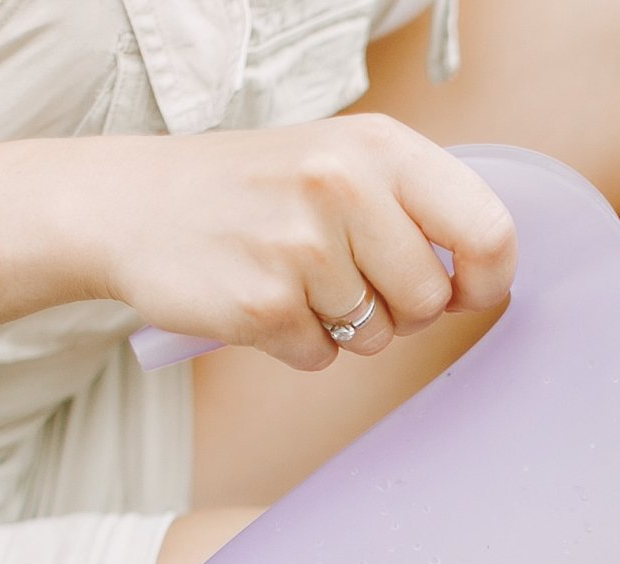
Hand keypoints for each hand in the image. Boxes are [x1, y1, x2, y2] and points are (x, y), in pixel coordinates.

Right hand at [76, 117, 514, 370]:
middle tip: (343, 274)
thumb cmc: (256, 191)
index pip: (489, 231)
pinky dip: (296, 343)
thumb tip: (488, 277)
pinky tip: (259, 295)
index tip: (465, 289)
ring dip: (343, 325)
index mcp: (380, 148)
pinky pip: (322, 358)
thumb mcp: (344, 163)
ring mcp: (302, 247)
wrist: (130, 203)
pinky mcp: (263, 304)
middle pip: (433, 301)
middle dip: (399, 308)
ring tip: (292, 276)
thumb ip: (419, 208)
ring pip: (379, 338)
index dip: (487, 279)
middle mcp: (344, 186)